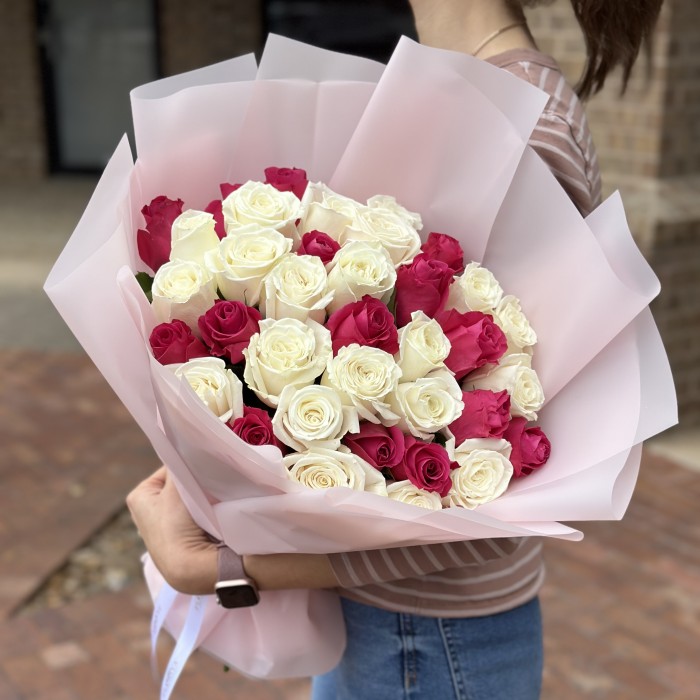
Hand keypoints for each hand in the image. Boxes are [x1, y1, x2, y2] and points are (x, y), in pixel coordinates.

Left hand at [126, 466, 217, 594]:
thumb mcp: (177, 488)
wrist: (188, 567)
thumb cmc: (177, 525)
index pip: (170, 469)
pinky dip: (202, 512)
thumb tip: (186, 446)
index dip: (187, 468)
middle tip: (210, 482)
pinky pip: (193, 515)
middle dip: (193, 484)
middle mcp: (146, 511)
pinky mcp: (178, 539)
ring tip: (213, 498)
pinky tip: (212, 512)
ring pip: (187, 499)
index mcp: (139, 497)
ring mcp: (162, 527)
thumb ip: (179, 465)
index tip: (204, 469)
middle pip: (178, 485)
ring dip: (200, 498)